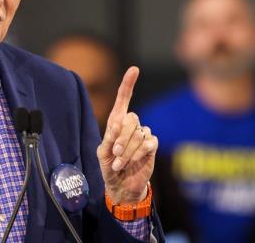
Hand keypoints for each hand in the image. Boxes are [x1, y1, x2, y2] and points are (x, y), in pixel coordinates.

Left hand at [96, 66, 157, 203]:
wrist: (121, 185)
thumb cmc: (109, 166)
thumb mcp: (102, 153)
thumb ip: (109, 138)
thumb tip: (117, 125)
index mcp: (117, 121)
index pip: (124, 99)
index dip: (128, 84)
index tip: (134, 69)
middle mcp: (132, 124)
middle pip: (130, 119)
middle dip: (121, 138)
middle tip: (115, 154)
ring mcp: (143, 134)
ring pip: (138, 133)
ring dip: (127, 150)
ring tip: (120, 162)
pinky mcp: (152, 145)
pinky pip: (148, 143)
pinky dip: (137, 154)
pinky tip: (132, 162)